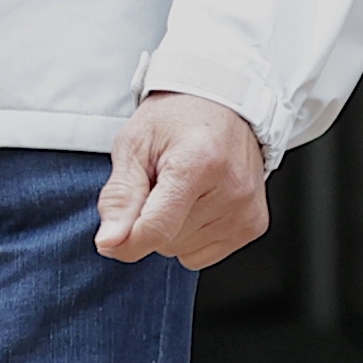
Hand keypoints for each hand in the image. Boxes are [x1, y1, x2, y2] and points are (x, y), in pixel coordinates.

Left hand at [96, 92, 268, 266]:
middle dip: (149, 220)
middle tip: (159, 183)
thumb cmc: (176, 120)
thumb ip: (120, 196)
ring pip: (181, 250)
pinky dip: (190, 235)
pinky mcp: (254, 224)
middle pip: (165, 241)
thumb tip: (109, 243)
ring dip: (171, 227)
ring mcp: (247, 210)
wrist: (222, 106)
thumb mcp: (134, 144)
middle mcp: (232, 189)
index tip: (108, 238)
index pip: (156, 229)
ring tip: (182, 188)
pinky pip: (201, 256)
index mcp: (199, 163)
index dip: (124, 241)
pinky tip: (198, 202)